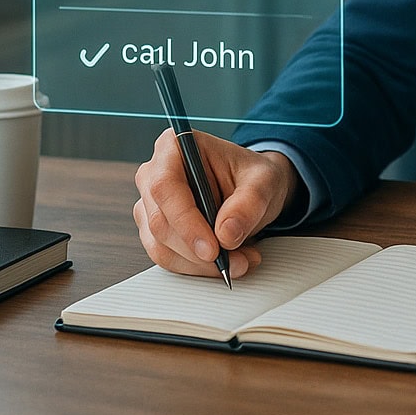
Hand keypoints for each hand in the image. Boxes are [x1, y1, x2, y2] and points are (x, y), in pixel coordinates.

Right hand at [133, 130, 297, 277]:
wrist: (254, 188)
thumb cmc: (253, 176)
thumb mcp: (264, 182)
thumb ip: (248, 203)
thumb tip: (226, 234)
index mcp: (174, 147)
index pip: (166, 187)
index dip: (186, 222)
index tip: (212, 249)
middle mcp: (154, 174)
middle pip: (160, 221)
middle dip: (199, 250)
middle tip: (237, 260)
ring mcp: (151, 204)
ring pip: (161, 245)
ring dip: (200, 263)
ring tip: (241, 259)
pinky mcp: (155, 230)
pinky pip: (167, 257)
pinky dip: (197, 267)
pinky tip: (227, 261)